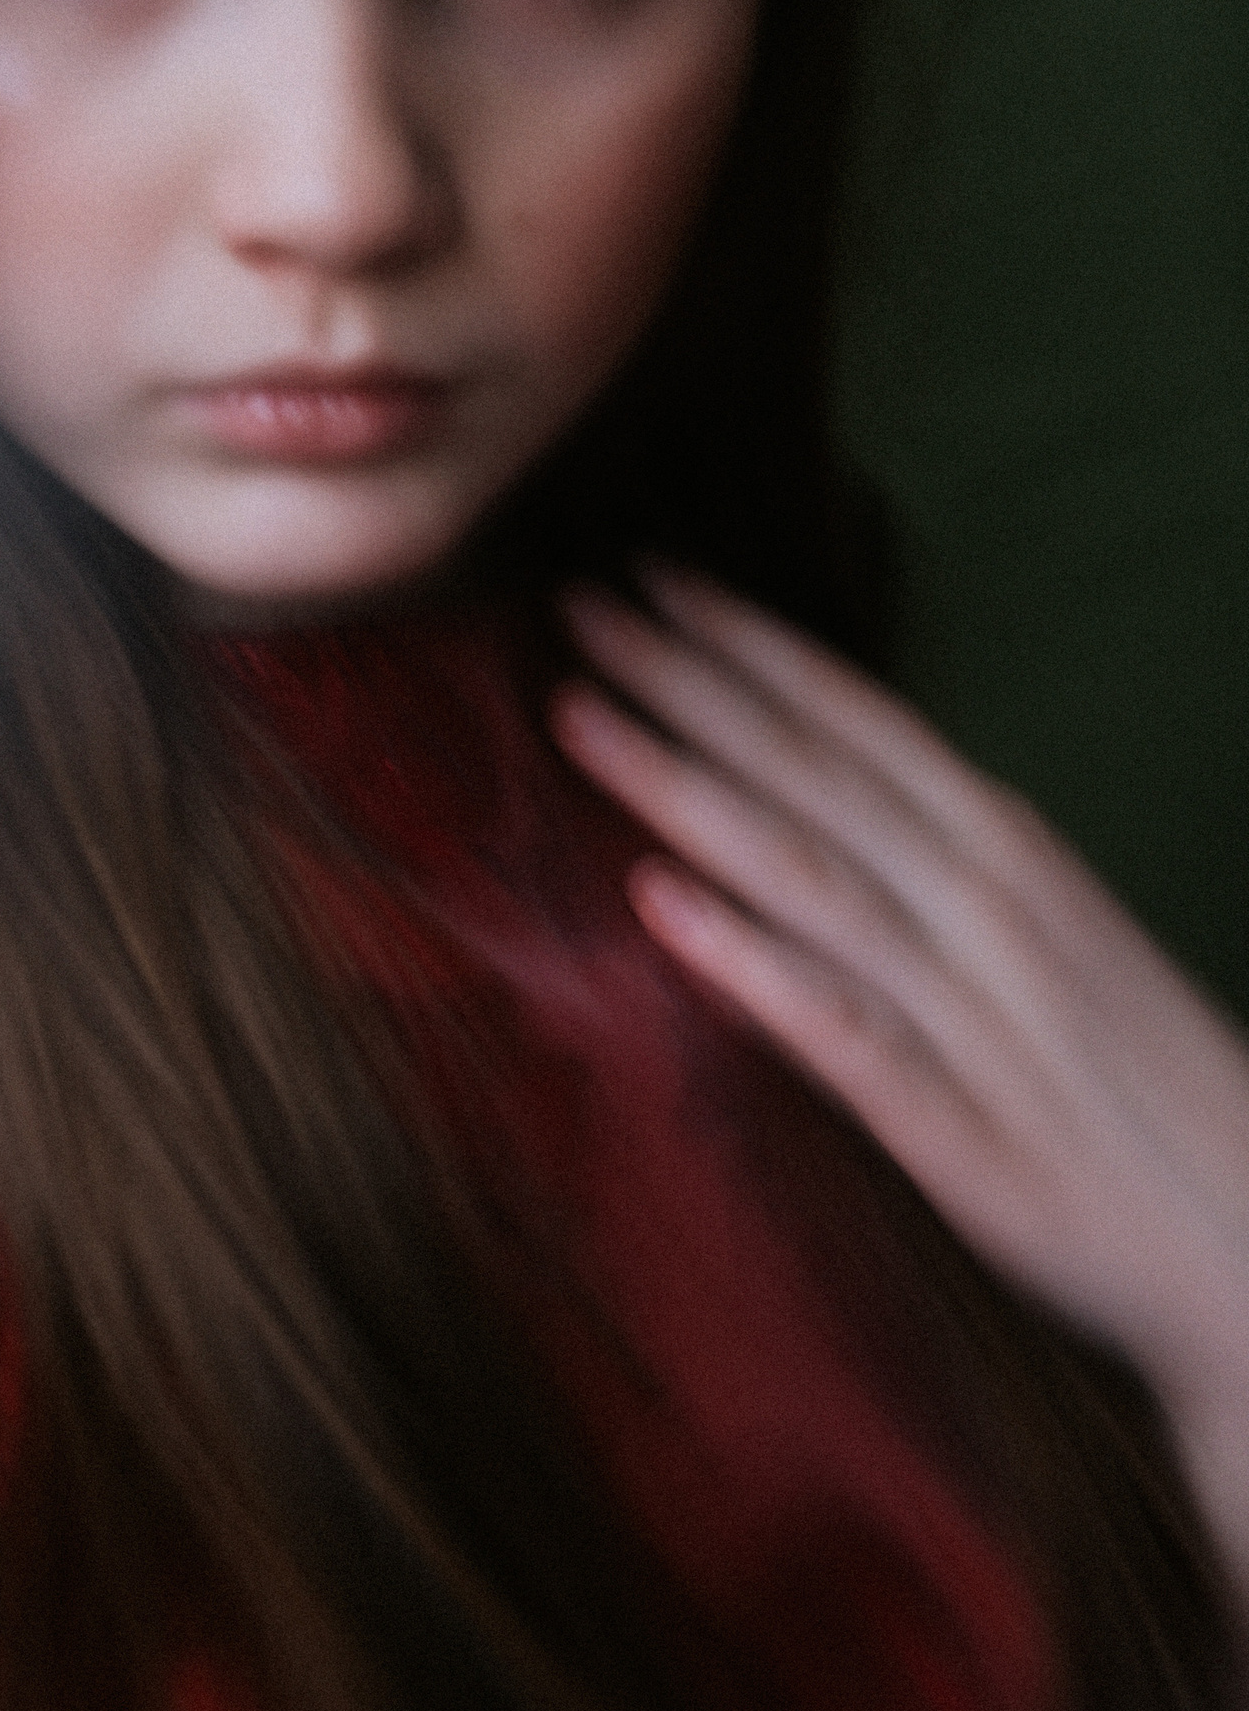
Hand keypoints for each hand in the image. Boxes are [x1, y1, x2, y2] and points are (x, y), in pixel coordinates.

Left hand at [552, 565, 1248, 1580]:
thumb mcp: (1042, 928)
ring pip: (808, 877)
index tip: (654, 575)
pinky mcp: (960, 1135)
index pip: (857, 717)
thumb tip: (802, 790)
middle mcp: (985, 905)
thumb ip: (928, 861)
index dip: (750, 643)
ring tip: (581, 720)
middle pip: (812, 772)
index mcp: (1004, 845)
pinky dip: (748, 963)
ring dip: (685, 790)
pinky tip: (654, 909)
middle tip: (577, 609)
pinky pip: (839, 1032)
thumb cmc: (1133, 1077)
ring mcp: (972, 1014)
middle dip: (688, 684)